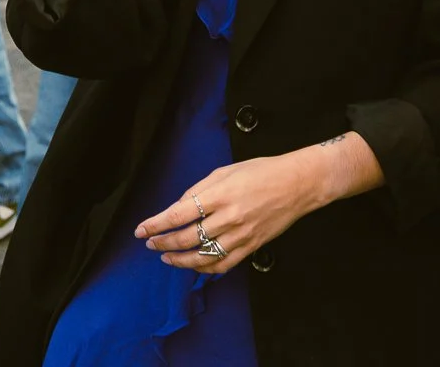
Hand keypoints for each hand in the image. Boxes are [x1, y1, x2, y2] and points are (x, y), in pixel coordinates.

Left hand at [135, 148, 343, 275]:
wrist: (298, 184)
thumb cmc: (261, 171)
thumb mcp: (225, 171)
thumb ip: (199, 190)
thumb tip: (178, 207)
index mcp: (220, 194)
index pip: (179, 214)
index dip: (156, 224)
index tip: (141, 230)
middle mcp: (229, 217)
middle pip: (187, 238)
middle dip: (163, 242)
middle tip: (150, 243)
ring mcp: (241, 235)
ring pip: (203, 256)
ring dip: (179, 259)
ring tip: (165, 257)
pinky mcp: (252, 246)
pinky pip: (224, 264)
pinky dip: (205, 268)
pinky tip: (193, 265)